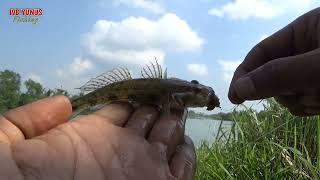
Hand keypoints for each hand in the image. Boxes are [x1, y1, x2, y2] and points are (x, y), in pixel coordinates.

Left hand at [0, 96, 195, 179]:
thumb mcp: (9, 145)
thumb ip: (29, 119)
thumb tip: (63, 103)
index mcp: (92, 135)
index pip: (123, 107)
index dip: (134, 95)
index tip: (143, 85)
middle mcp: (121, 148)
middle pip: (151, 118)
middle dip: (162, 104)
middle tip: (172, 92)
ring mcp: (142, 165)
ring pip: (170, 137)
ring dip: (175, 123)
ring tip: (180, 110)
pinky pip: (185, 168)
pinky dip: (187, 155)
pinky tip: (183, 143)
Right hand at [228, 7, 319, 115]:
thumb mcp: (318, 66)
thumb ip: (280, 74)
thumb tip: (239, 88)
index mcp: (303, 30)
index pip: (261, 52)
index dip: (244, 74)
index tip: (233, 97)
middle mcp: (306, 49)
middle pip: (274, 74)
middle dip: (285, 89)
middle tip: (310, 91)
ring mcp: (313, 69)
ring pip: (289, 91)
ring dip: (304, 99)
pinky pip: (303, 101)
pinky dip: (312, 106)